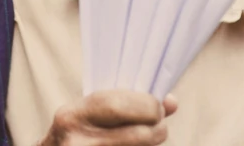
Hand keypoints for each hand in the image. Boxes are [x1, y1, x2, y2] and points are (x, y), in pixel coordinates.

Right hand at [38, 90, 177, 145]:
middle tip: (160, 126)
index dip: (146, 106)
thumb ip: (126, 103)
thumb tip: (171, 102)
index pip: (117, 106)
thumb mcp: (90, 112)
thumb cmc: (75, 132)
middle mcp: (77, 143)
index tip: (158, 107)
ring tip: (147, 136)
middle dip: (157, 130)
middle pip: (137, 136)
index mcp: (72, 116)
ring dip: (151, 144)